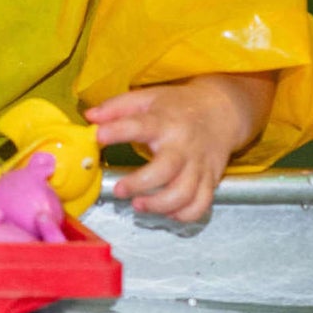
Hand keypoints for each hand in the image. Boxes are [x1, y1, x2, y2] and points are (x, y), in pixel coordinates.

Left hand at [84, 73, 275, 222]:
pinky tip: (166, 212)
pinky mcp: (210, 180)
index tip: (99, 137)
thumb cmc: (179, 106)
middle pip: (165, 170)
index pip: (139, 126)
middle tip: (119, 189)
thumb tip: (90, 117)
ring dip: (160, 205)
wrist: (222, 111)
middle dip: (140, 184)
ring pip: (184, 194)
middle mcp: (183, 146)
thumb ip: (117, 107)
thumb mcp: (148, 97)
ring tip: (138, 205)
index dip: (117, 131)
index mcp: (164, 122)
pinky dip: (184, 215)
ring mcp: (198, 165)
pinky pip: (201, 205)